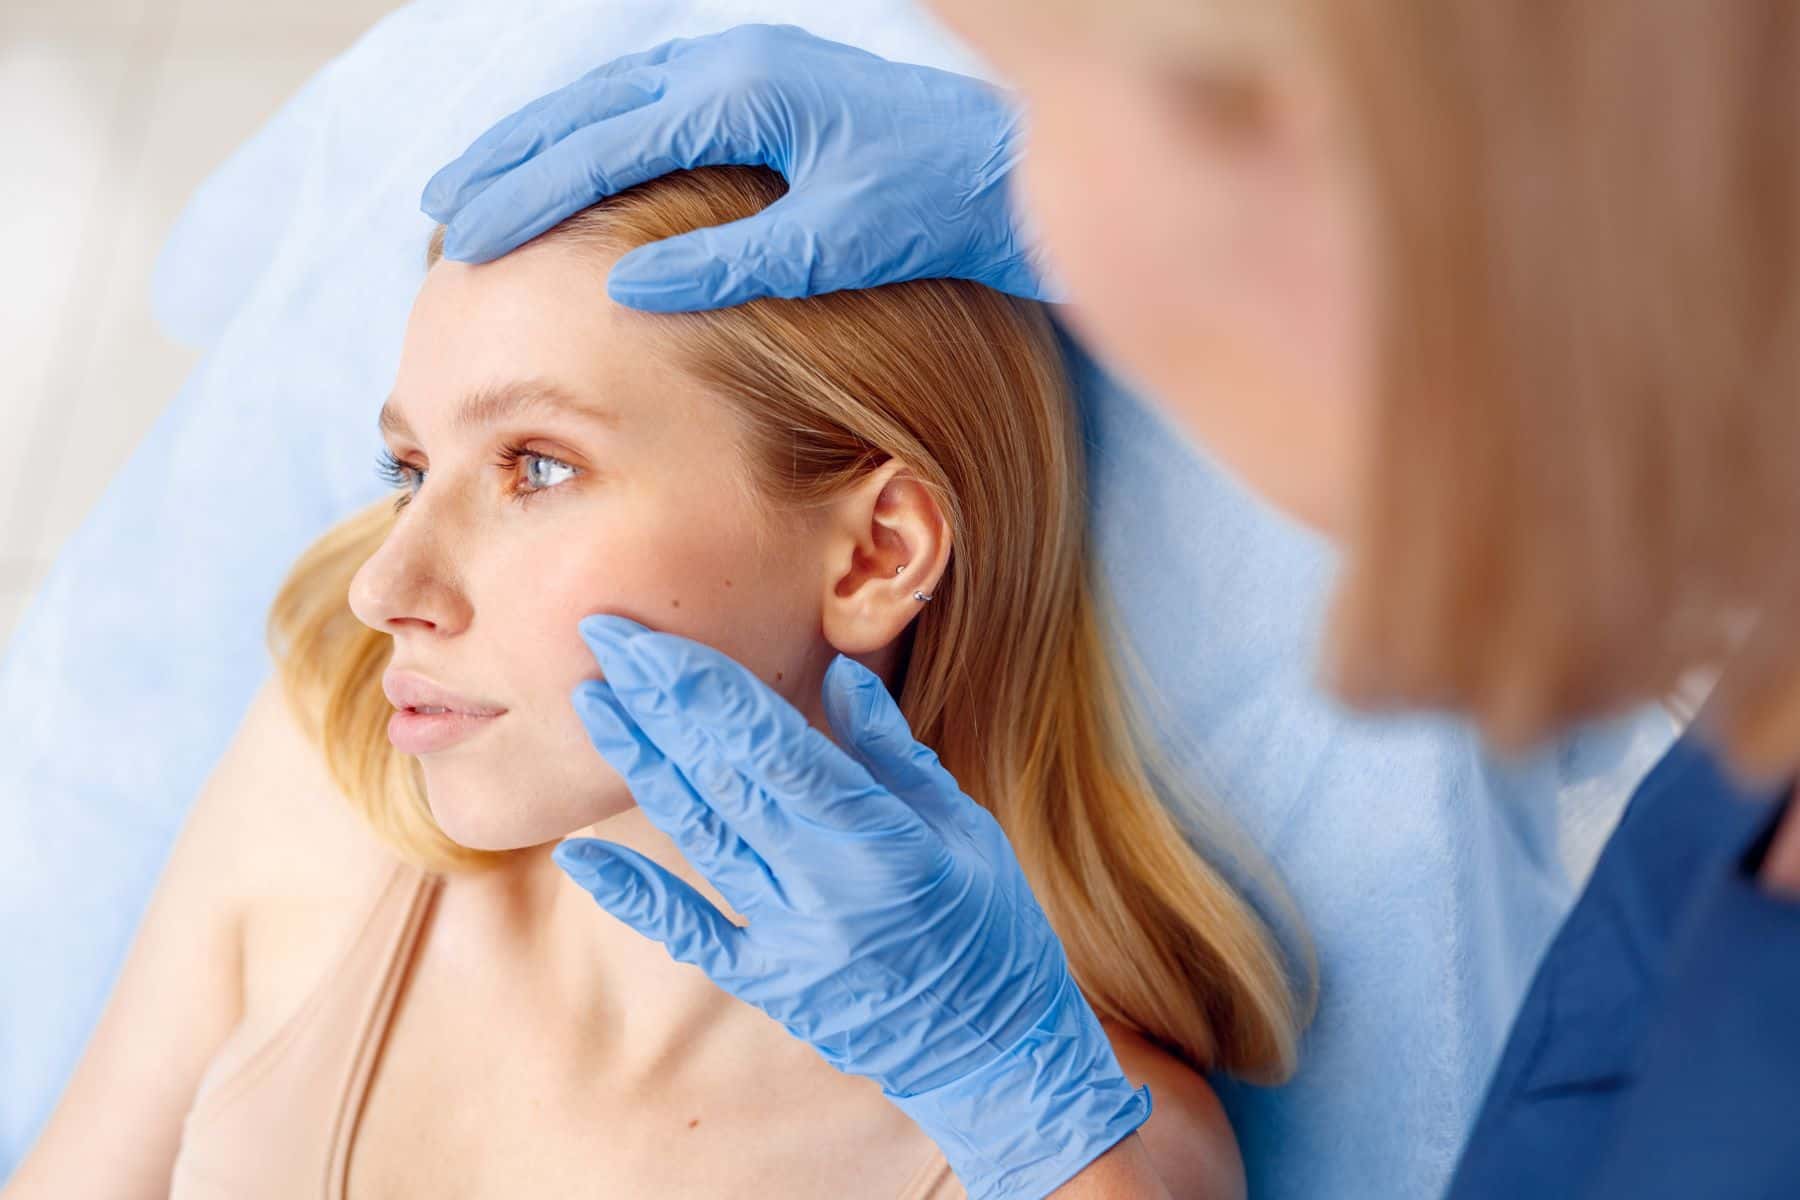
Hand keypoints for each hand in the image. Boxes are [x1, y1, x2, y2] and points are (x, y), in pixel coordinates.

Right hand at [420, 23, 1062, 310]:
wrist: (1012, 169)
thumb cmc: (939, 204)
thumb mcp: (836, 242)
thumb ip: (731, 261)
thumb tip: (626, 286)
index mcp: (742, 93)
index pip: (605, 143)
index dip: (528, 190)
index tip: (467, 234)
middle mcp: (736, 66)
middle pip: (593, 108)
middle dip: (513, 156)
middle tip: (444, 206)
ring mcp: (752, 71)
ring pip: (618, 100)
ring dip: (548, 139)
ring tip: (485, 179)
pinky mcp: (769, 92)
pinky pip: (658, 105)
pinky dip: (603, 134)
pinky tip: (579, 163)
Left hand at [556, 614, 1148, 1197]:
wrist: (994, 1054)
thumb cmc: (993, 926)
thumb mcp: (966, 826)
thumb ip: (894, 753)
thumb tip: (839, 675)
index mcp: (885, 841)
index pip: (776, 746)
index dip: (706, 687)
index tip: (654, 638)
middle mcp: (827, 891)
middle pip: (725, 779)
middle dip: (658, 702)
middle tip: (602, 636)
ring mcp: (790, 944)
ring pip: (700, 837)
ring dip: (641, 765)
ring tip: (594, 702)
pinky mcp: (767, 985)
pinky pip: (690, 931)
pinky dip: (633, 891)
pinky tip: (578, 851)